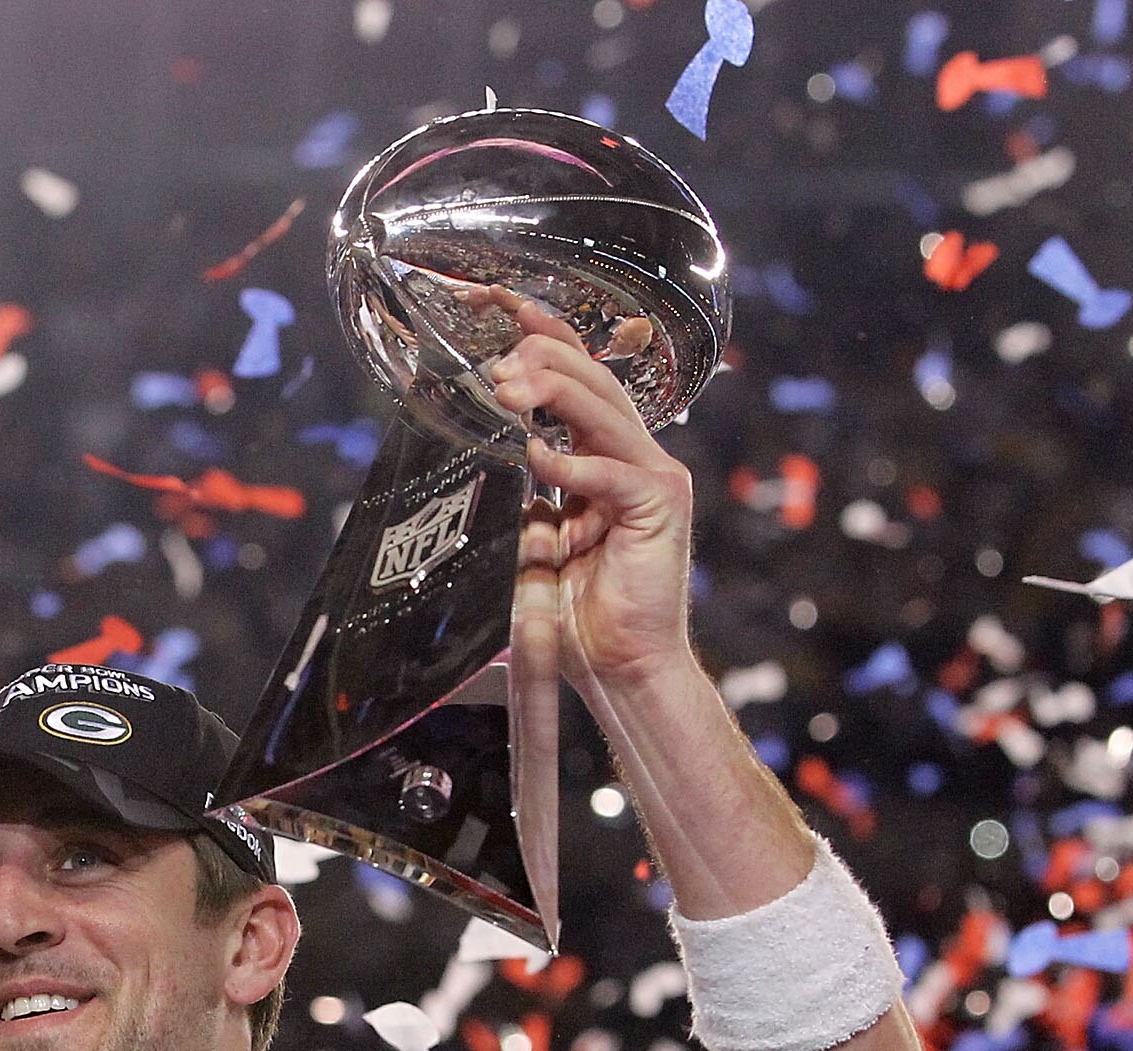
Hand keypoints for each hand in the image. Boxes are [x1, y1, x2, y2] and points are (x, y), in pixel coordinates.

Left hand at [480, 292, 699, 688]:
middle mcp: (632, 456)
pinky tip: (537, 457)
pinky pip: (612, 473)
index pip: (574, 377)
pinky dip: (573, 464)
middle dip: (540, 357)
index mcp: (602, 455)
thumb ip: (515, 495)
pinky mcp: (660, 507)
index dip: (541, 334)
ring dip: (551, 394)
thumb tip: (473, 455)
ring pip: (603, 412)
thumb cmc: (578, 611)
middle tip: (493, 360)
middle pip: (590, 380)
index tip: (497, 302)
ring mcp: (653, 477)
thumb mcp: (531, 542)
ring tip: (505, 390)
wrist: (621, 667)